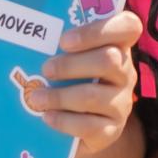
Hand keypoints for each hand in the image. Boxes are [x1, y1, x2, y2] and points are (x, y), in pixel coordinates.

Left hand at [33, 11, 141, 154]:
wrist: (79, 128)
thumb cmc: (69, 82)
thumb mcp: (69, 60)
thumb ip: (59, 47)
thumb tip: (29, 35)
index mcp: (118, 47)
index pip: (129, 27)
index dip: (98, 30)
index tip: (64, 40)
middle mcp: (125, 73)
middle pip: (109, 60)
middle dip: (71, 64)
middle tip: (46, 69)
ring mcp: (122, 103)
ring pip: (93, 96)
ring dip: (60, 96)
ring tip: (36, 97)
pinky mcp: (112, 131)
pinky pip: (89, 126)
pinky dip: (64, 121)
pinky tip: (47, 117)